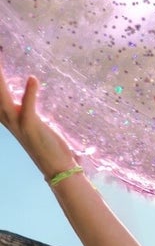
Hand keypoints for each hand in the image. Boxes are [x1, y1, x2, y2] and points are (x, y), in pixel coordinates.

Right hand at [0, 57, 79, 180]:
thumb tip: (28, 85)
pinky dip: (30, 93)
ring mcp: (17, 122)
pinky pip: (28, 107)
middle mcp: (6, 116)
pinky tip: (33, 78)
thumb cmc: (47, 143)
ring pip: (1, 96)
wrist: (57, 167)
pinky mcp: (31, 126)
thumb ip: (25, 104)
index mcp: (5, 113)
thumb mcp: (31, 120)